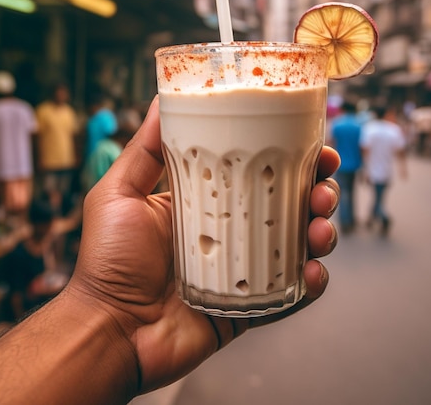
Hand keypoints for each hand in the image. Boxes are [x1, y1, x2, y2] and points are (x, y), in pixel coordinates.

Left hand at [67, 96, 339, 394]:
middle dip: (316, 191)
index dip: (290, 156)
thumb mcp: (120, 191)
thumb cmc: (107, 261)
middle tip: (323, 186)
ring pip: (298, 244)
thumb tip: (159, 99)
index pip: (257, 170)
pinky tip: (313, 272)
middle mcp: (230, 231)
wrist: (108, 330)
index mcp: (206, 202)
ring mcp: (244, 269)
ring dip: (321, 231)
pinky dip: (312, 283)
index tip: (311, 142)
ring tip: (319, 228)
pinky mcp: (251, 307)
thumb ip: (143, 148)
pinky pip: (292, 294)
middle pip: (288, 204)